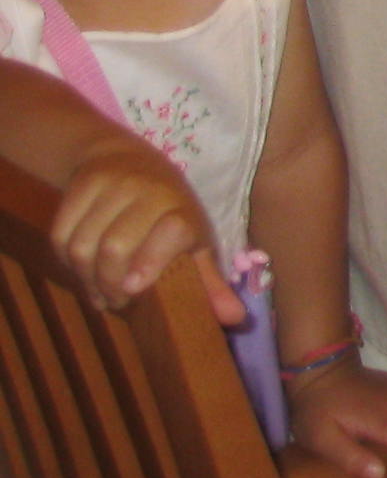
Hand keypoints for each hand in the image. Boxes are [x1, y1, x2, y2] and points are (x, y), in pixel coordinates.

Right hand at [49, 144, 239, 320]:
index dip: (152, 260)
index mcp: (182, 208)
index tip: (134, 289)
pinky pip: (60, 236)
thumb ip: (208, 282)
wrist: (123, 158)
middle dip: (110, 283)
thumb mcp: (193, 241)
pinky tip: (82, 267)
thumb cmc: (167, 211)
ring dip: (85, 277)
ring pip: (82, 246)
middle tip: (118, 300)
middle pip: (115, 247)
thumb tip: (234, 318)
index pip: (172, 229)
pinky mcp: (80, 185)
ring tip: (99, 289)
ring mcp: (112, 184)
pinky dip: (65, 261)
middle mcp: (149, 191)